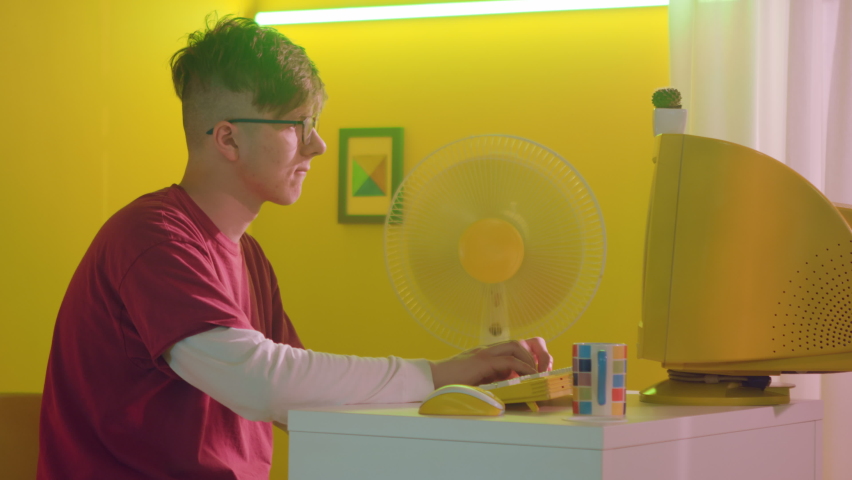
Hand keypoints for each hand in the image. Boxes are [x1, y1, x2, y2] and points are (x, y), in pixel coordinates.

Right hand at [429, 337, 552, 388]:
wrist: (432, 378)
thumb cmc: (451, 382)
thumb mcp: (478, 380)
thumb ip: (493, 379)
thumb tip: (513, 388)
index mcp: (488, 353)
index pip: (515, 346)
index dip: (530, 354)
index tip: (539, 369)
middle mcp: (488, 349)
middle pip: (520, 342)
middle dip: (536, 354)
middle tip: (544, 370)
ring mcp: (485, 353)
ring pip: (517, 346)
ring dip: (531, 360)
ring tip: (538, 374)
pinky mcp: (483, 362)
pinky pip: (509, 361)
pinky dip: (522, 368)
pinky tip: (528, 377)